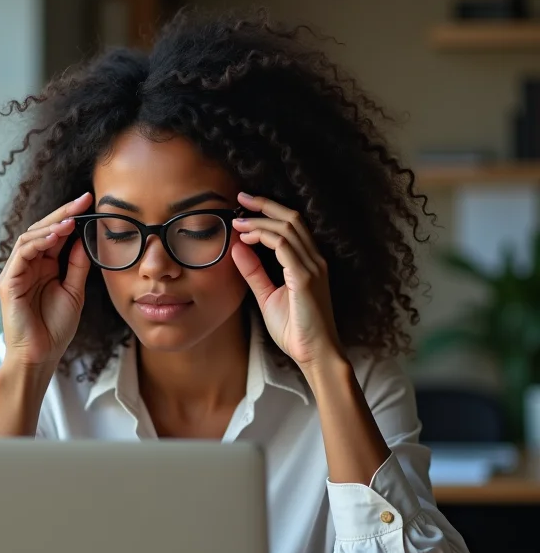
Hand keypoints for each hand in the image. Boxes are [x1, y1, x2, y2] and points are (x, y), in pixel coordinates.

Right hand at [0, 192, 92, 368]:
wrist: (42, 355)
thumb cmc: (55, 329)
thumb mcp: (74, 291)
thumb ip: (76, 265)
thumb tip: (82, 239)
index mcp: (44, 267)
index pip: (55, 235)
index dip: (70, 217)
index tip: (89, 202)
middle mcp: (28, 266)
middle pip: (42, 230)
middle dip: (62, 214)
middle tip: (82, 201)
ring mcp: (16, 273)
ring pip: (30, 238)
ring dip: (51, 226)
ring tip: (71, 220)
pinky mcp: (8, 282)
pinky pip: (22, 254)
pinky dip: (38, 242)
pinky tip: (55, 236)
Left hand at [230, 192, 341, 368]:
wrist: (314, 354)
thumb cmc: (295, 330)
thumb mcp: (267, 297)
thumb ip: (254, 272)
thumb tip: (237, 249)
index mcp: (308, 263)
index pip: (291, 226)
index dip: (268, 212)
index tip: (244, 208)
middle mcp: (314, 260)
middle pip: (292, 218)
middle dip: (265, 205)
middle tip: (240, 198)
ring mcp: (312, 268)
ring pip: (288, 228)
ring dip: (260, 221)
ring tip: (238, 220)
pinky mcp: (305, 278)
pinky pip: (285, 247)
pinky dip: (265, 236)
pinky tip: (248, 238)